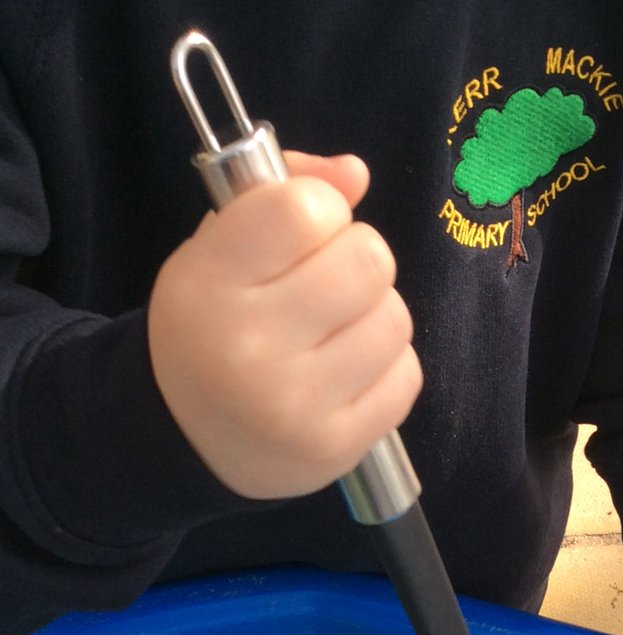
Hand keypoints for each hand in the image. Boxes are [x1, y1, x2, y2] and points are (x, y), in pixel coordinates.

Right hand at [147, 151, 421, 498]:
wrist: (189, 437)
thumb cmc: (214, 323)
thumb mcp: (220, 246)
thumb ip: (284, 190)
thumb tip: (355, 173)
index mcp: (209, 284)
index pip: (304, 209)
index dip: (319, 207)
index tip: (300, 231)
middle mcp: (249, 348)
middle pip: (368, 260)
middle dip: (356, 260)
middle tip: (325, 284)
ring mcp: (296, 405)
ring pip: (395, 318)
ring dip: (375, 314)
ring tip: (335, 331)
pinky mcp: (337, 446)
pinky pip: (406, 375)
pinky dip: (387, 367)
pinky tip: (347, 375)